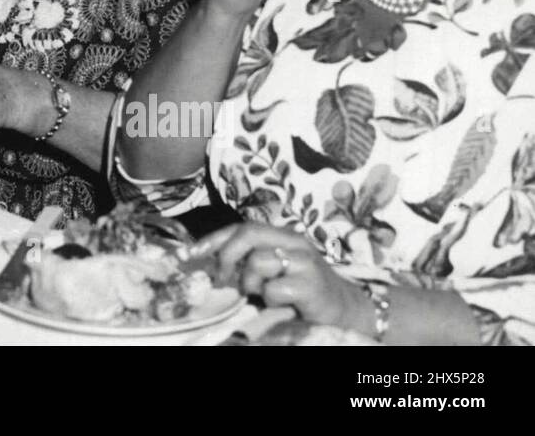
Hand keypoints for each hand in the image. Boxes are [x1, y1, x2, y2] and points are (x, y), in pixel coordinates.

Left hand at [189, 222, 369, 331]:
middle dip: (226, 255)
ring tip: (261, 294)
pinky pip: (274, 288)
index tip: (192, 254)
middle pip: (248, 233)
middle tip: (222, 279)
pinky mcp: (311, 284)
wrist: (346, 311)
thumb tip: (208, 264)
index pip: (241, 226)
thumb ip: (248, 262)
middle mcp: (294, 242)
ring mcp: (305, 261)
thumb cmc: (303, 292)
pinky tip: (281, 304)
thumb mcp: (273, 271)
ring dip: (250, 282)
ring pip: (258, 260)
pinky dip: (270, 299)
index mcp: (282, 235)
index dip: (214, 238)